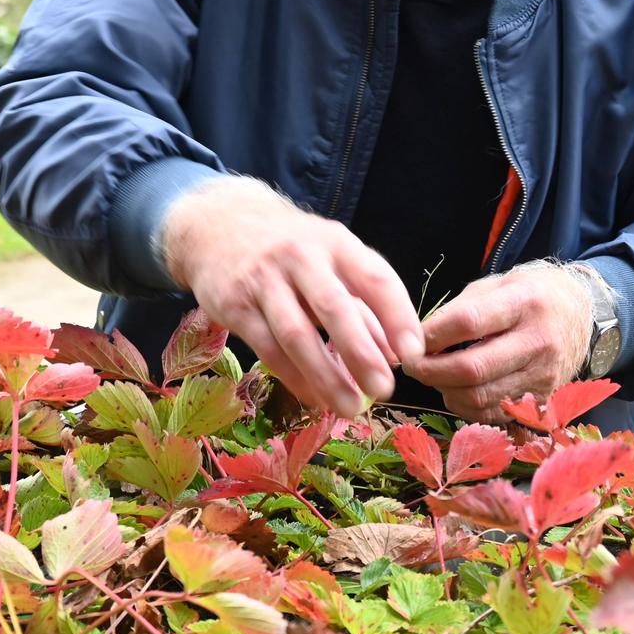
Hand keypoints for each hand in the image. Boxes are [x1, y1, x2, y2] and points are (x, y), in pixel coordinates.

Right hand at [160, 177, 423, 417]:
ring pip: (297, 334)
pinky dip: (294, 377)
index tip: (414, 354)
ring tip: (350, 408)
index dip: (397, 317)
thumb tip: (397, 356)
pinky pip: (268, 348)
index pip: (374, 278)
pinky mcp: (234, 304)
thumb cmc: (290, 249)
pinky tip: (315, 398)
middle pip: (333, 308)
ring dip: (326, 376)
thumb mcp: (331, 260)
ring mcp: (264, 280)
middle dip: (360, 353)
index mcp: (336, 243)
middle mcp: (301, 257)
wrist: (218, 225)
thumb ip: (365, 305)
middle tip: (383, 389)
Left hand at [401, 261, 591, 421]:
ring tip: (435, 377)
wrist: (581, 315)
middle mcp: (538, 342)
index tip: (411, 341)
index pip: (468, 323)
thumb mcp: (496, 286)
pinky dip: (467, 407)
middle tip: (413, 366)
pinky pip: (495, 413)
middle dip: (432, 371)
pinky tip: (458, 391)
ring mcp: (544, 375)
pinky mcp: (543, 399)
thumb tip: (418, 339)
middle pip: (473, 369)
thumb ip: (458, 310)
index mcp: (524, 303)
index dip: (432, 336)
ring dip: (446, 391)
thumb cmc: (530, 296)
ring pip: (481, 397)